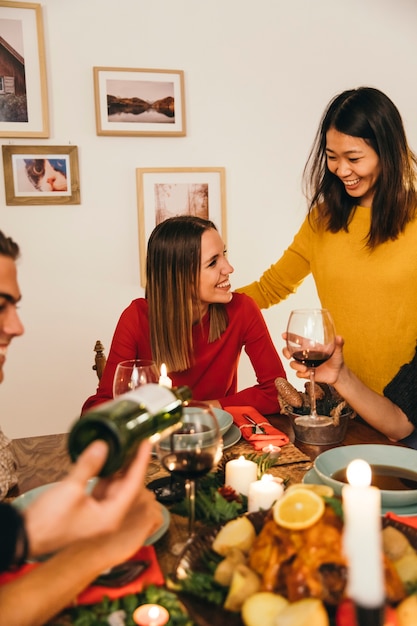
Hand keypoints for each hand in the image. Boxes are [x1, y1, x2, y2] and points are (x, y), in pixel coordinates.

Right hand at [25, 439, 157, 556]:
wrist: (26, 537)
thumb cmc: (47, 523)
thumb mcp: (70, 489)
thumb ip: (89, 466)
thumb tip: (102, 446)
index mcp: (111, 517)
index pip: (133, 484)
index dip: (140, 462)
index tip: (146, 444)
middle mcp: (109, 517)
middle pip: (127, 485)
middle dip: (132, 463)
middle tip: (137, 442)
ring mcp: (99, 515)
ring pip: (115, 487)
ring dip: (119, 468)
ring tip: (125, 447)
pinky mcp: (89, 511)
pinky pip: (104, 490)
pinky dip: (106, 475)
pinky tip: (108, 461)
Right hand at [282, 333, 344, 384]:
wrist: (338, 374)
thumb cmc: (336, 359)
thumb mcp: (337, 351)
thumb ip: (338, 344)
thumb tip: (339, 337)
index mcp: (310, 346)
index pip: (297, 339)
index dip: (289, 337)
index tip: (284, 335)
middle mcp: (305, 354)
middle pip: (289, 351)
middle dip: (286, 352)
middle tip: (289, 356)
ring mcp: (304, 364)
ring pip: (292, 363)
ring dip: (296, 366)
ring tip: (304, 369)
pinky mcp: (305, 373)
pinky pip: (298, 374)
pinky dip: (302, 374)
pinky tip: (309, 373)